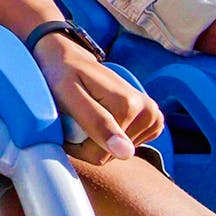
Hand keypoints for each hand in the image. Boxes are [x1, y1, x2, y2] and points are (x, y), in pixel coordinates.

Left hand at [33, 33, 163, 164]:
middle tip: (74, 116)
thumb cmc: (62, 75)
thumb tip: (126, 153)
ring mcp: (153, 117)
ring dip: (97, 138)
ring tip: (87, 113)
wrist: (69, 58)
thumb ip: (96, 122)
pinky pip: (128, 147)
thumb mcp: (70, 96)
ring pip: (119, 153)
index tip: (63, 123)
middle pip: (112, 155)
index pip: (99, 156)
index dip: (75, 145)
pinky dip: (110, 136)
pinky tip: (102, 116)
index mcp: (129, 106)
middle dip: (87, 141)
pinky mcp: (152, 122)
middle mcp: (148, 112)